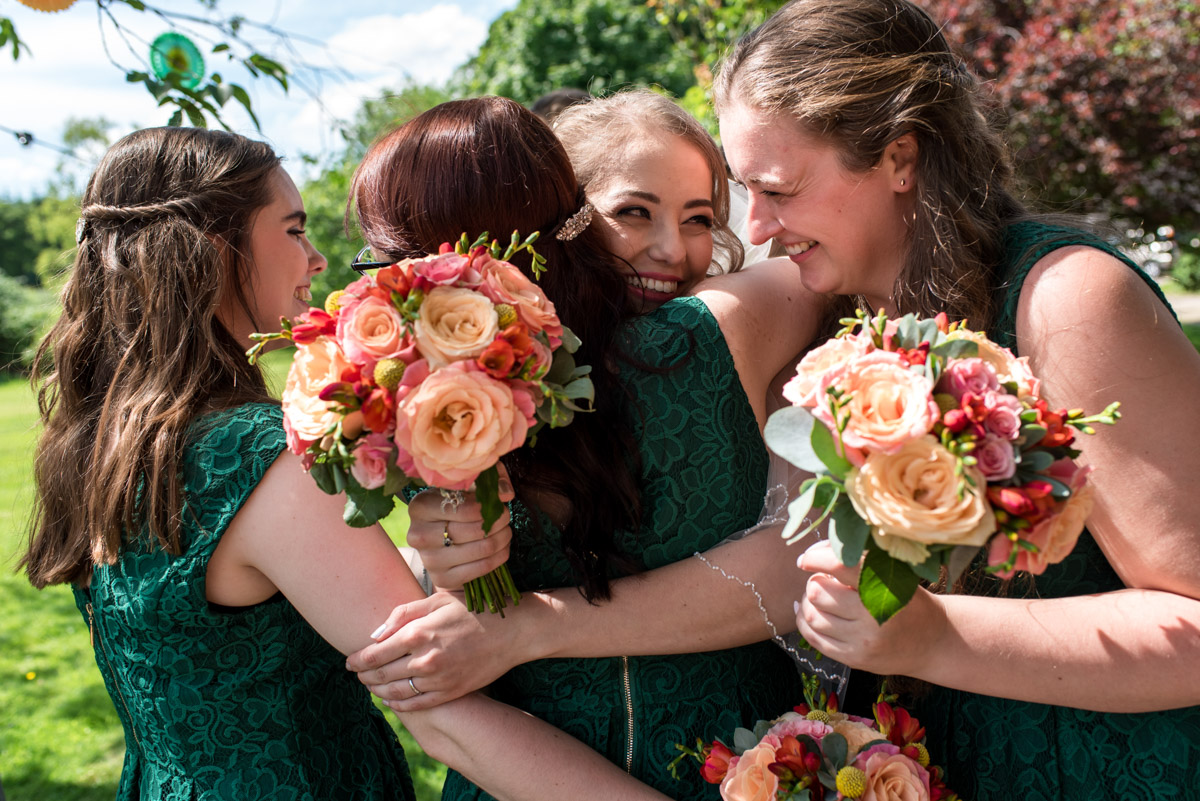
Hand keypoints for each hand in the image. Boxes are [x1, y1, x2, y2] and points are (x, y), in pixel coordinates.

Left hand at [345, 589, 530, 710]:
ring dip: (378, 691)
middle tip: (357, 673)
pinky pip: (416, 706)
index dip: (357, 660)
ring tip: (371, 685)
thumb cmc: (474, 609)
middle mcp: (426, 660)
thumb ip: (402, 614)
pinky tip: (391, 698)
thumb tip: (374, 635)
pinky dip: (399, 705)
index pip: (375, 654)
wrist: (513, 631)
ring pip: (395, 693)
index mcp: (419, 633)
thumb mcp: (438, 600)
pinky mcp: (451, 692)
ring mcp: (439, 680)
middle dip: (364, 676)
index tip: (349, 660)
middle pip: (381, 675)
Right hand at [407, 464, 514, 589]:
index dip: (488, 506)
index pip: (462, 508)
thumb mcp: (465, 488)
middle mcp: (419, 535)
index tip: (500, 503)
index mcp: (420, 507)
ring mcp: (429, 560)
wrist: (439, 541)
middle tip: (505, 518)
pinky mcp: (442, 578)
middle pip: (473, 530)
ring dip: (502, 539)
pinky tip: (501, 548)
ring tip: (505, 531)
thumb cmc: (453, 508)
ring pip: (481, 549)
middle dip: (497, 522)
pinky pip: (482, 567)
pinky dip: (499, 556)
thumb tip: (505, 493)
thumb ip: (487, 481)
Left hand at [796, 540, 942, 676]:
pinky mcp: (854, 659)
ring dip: (807, 602)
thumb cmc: (909, 601)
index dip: (815, 558)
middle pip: (818, 592)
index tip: (807, 558)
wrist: (933, 642)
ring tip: (819, 597)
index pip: (840, 567)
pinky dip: (804, 622)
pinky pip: (814, 639)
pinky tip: (808, 612)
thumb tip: (816, 552)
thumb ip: (858, 560)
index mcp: (885, 588)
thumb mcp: (894, 574)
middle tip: (823, 580)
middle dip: (814, 582)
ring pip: (812, 616)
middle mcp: (873, 617)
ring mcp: (862, 642)